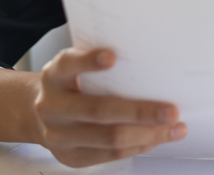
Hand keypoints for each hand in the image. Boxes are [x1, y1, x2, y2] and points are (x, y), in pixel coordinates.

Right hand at [33, 48, 186, 166]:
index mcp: (54, 76)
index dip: (88, 60)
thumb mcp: (75, 67)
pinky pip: (110, 154)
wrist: (39, 115)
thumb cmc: (70, 84)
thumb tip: (151, 59)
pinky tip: (157, 138)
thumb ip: (100, 63)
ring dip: (148, 134)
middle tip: (171, 111)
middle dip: (140, 112)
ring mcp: (59, 135)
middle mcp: (52, 106)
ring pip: (109, 138)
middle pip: (99, 110)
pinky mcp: (70, 156)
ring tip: (174, 128)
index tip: (112, 56)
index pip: (68, 64)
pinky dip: (138, 146)